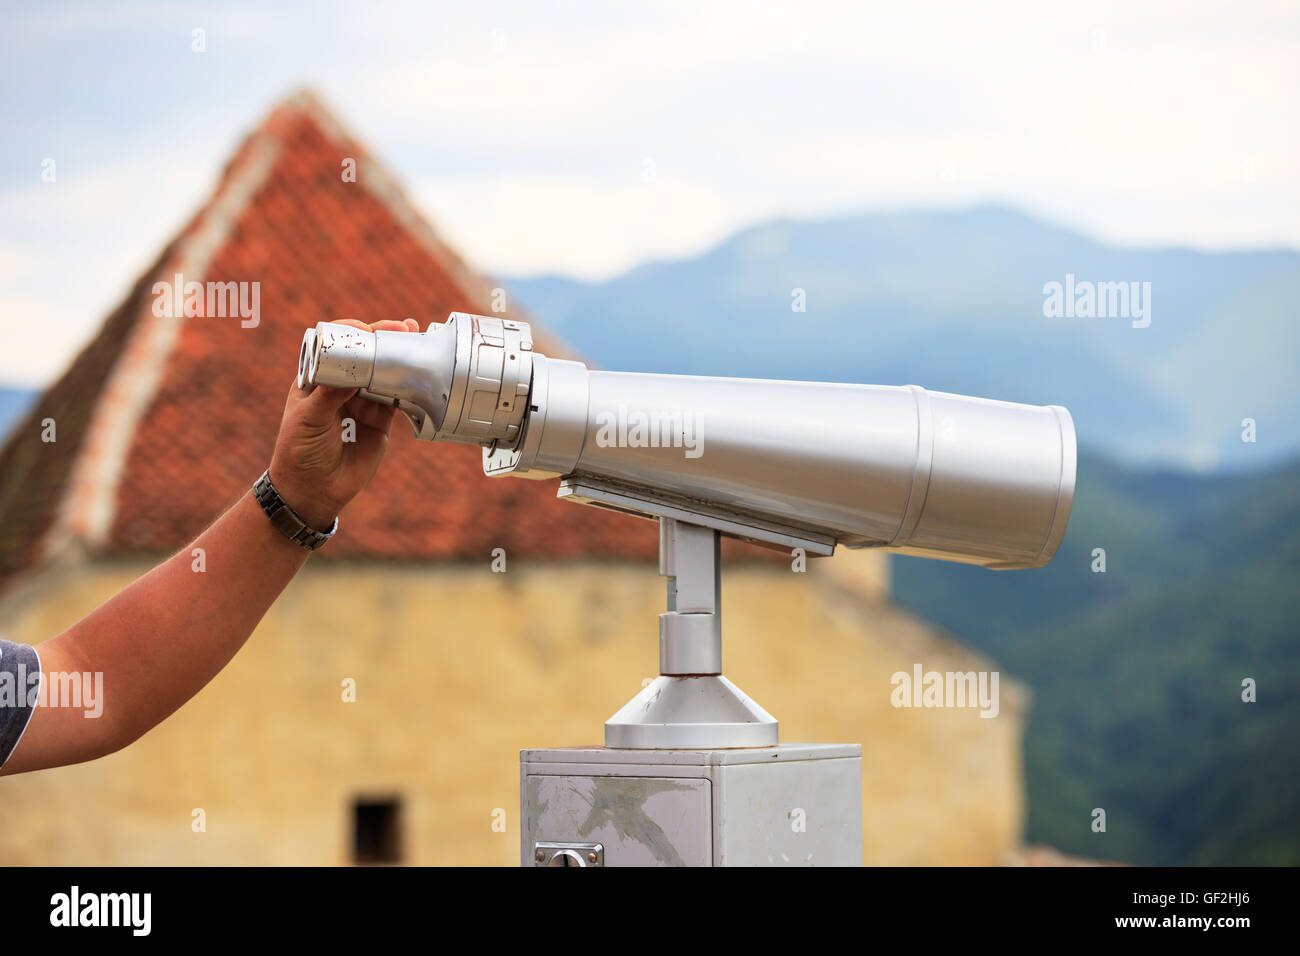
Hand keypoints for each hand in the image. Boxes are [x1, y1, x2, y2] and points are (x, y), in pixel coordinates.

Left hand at [268, 318, 420, 528]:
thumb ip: (330, 393)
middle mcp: (341, 386)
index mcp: (317, 377)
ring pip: (384, 373)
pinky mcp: (380, 421)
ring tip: (418, 342)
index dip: (353, 332)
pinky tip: (420, 374)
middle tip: (404, 328)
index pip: (336, 346)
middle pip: (365, 354)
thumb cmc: (299, 450)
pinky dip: (409, 386)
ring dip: (400, 358)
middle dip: (384, 339)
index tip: (368, 330)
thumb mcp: (308, 418)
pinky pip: (397, 398)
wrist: (313, 490)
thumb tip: (355, 367)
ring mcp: (362, 402)